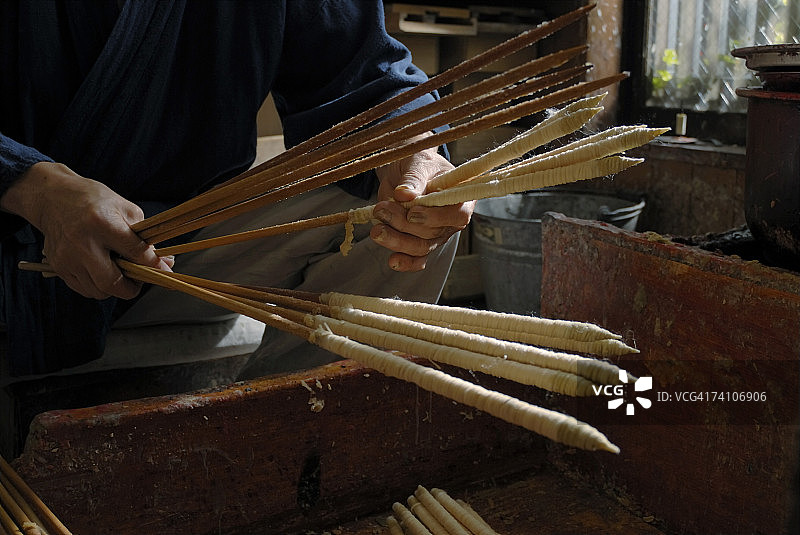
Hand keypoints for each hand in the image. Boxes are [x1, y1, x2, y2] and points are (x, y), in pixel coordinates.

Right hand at [1, 162, 171, 298]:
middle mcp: (82, 243)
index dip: (153, 265)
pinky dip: (98, 286)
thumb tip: (164, 262)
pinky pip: (84, 289)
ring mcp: (67, 257)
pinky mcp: (58, 266)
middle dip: (132, 288)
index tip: (164, 270)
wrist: (53, 197)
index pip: (135, 253)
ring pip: (98, 291)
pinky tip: (102, 271)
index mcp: (102, 223)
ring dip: (115, 288)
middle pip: (112, 283)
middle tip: (139, 280)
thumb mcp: (125, 208)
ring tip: (120, 273)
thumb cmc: (93, 200)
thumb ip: (143, 237)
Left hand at [373, 143, 473, 271]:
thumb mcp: (417, 162)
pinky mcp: (419, 241)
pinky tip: (393, 261)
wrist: (402, 169)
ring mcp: (436, 233)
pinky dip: (405, 261)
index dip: (435, 217)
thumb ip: (413, 178)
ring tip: (377, 230)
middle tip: (382, 210)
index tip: (412, 213)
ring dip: (397, 241)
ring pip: (420, 247)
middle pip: (433, 233)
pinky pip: (416, 257)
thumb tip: (404, 195)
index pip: (457, 214)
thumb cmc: (417, 160)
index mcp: (461, 197)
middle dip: (404, 225)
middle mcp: (451, 219)